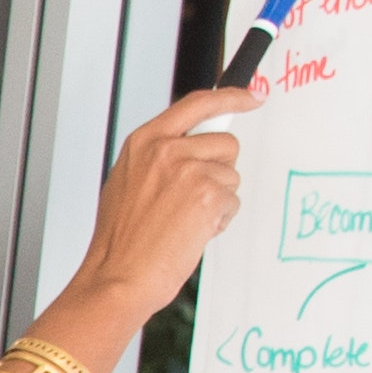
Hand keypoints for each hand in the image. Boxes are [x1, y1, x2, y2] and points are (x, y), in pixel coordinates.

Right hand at [60, 79, 264, 324]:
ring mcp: (188, 170)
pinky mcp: (207, 194)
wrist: (119, 276)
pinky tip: (191, 232)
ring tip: (185, 220)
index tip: (252, 96)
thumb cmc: (121, 241)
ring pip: (231, 175)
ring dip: (218, 199)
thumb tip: (193, 144)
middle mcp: (166, 149)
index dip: (231, 97)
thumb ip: (160, 156)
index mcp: (144, 141)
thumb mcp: (128, 182)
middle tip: (193, 198)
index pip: (197, 103)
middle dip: (220, 170)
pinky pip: (232, 200)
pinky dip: (219, 219)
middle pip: (225, 142)